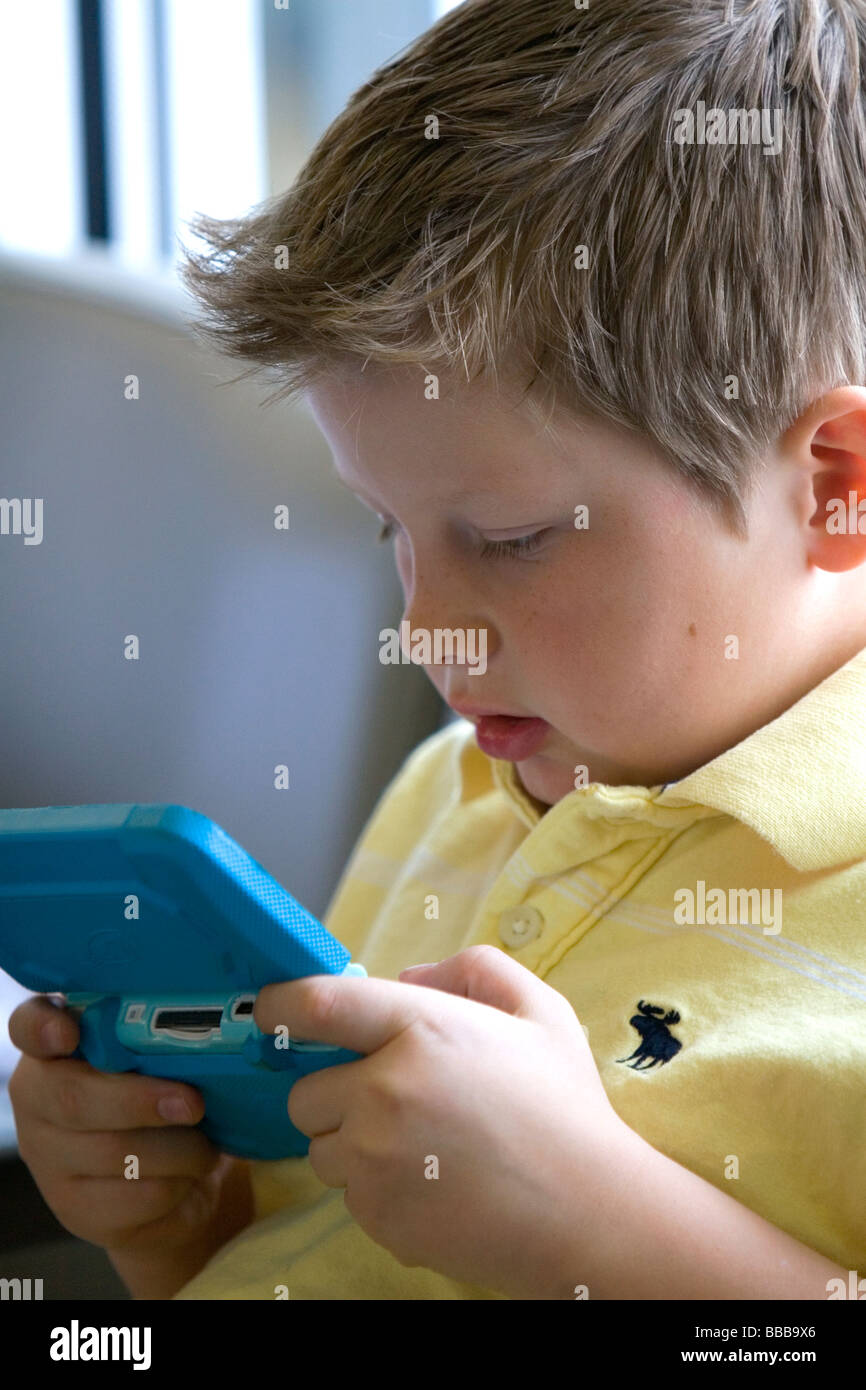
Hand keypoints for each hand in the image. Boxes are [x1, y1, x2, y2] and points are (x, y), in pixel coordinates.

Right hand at [7, 993, 248, 1259]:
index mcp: (56, 1045)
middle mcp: (38, 1099)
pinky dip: (178, 1184)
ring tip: (204, 1144)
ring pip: (113, 1153)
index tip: (67, 1033)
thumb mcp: (164, 1055)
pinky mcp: (75, 1210)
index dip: (43, 1027)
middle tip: (193, 1104)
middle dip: (140, 1101)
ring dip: (178, 1148)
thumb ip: (158, 1037)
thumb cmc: (170, 1091)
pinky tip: (189, 1175)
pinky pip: (135, 1197)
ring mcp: (49, 1159)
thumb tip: (199, 1031)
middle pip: (74, 1099)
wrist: (180, 1173)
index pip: (29, 1025)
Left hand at [254, 944, 625, 1296]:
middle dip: (336, 1094)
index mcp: (422, 1029)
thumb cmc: (565, 1108)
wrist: (590, 1214)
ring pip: (321, 1149)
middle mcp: (385, 1092)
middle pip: (304, 1093)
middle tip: (394, 1100)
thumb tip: (407, 980)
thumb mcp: (539, 1011)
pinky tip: (433, 1184)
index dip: (280, 1002)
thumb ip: (473, 970)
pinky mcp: (377, 1217)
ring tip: (422, 1147)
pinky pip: (348, 1195)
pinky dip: (376, 1190)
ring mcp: (376, 1161)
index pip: (315, 1004)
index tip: (271, 1009)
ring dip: (353, 1146)